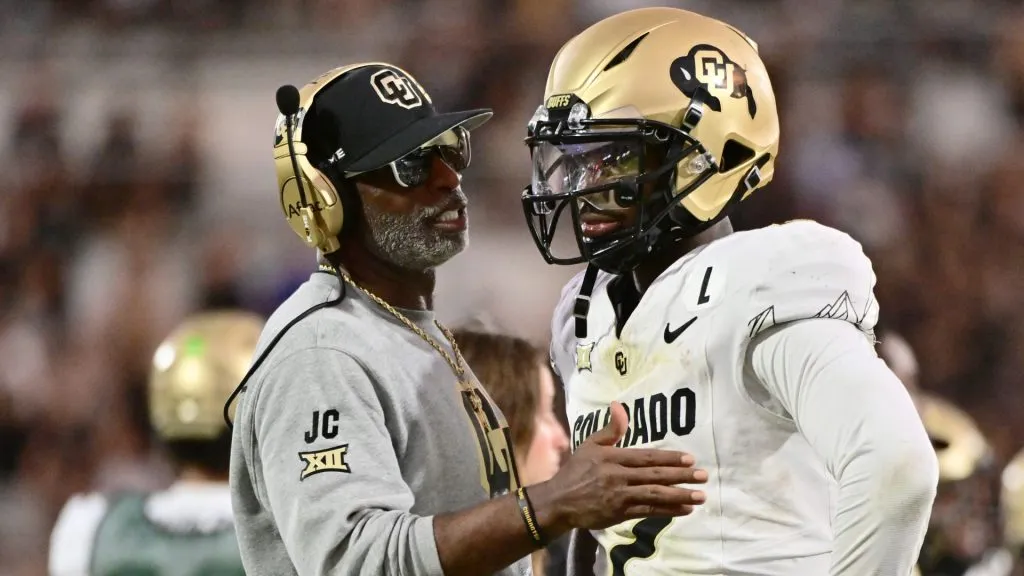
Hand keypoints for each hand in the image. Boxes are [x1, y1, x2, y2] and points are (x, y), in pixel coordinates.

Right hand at [528, 402, 706, 533]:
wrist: (559, 501)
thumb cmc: (576, 471)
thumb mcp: (590, 445)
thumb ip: (610, 429)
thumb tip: (619, 405)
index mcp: (613, 457)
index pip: (646, 456)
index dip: (669, 457)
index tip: (690, 458)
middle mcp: (619, 476)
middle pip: (655, 475)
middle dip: (682, 476)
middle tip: (704, 476)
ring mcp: (620, 496)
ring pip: (655, 495)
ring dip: (680, 495)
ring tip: (700, 495)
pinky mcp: (620, 514)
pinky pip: (648, 512)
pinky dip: (668, 511)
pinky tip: (685, 509)